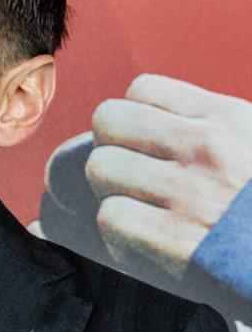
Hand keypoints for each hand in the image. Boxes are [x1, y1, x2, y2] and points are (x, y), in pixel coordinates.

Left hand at [86, 74, 251, 277]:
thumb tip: (155, 126)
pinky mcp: (176, 240)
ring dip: (112, 191)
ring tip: (141, 209)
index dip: (135, 117)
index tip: (147, 143)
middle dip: (113, 147)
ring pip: (101, 168)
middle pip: (108, 121)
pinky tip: (145, 242)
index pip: (143, 89)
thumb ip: (213, 130)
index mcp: (229, 120)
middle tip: (132, 175)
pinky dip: (119, 234)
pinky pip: (111, 217)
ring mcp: (190, 193)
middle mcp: (207, 149)